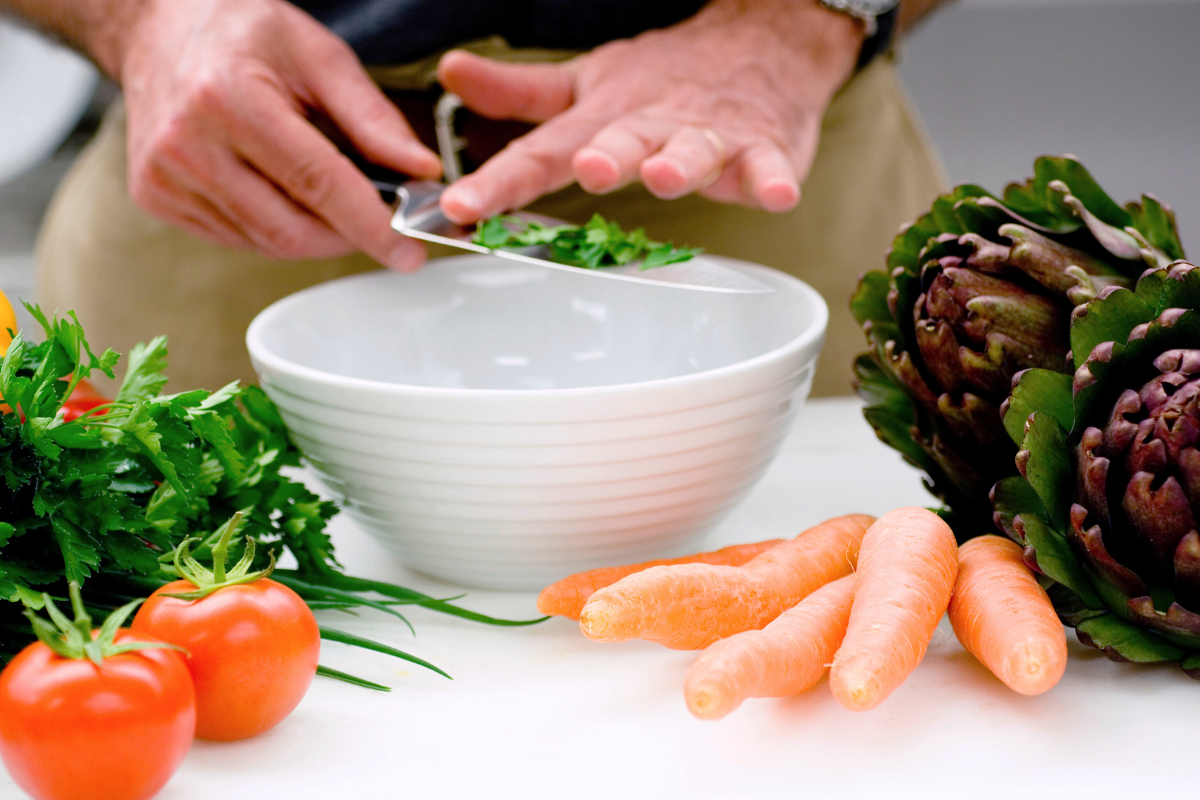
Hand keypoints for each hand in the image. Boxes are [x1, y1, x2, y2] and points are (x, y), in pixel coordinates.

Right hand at [117, 0, 441, 268]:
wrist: (161, 28)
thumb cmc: (242, 34)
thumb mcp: (319, 55)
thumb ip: (373, 118)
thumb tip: (421, 171)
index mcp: (228, 96)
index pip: (317, 183)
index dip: (370, 225)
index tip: (408, 251)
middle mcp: (186, 141)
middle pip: (292, 229)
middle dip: (348, 237)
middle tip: (380, 223)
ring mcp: (165, 176)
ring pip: (267, 243)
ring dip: (315, 234)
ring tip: (329, 196)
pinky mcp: (157, 197)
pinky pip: (239, 239)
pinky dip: (277, 229)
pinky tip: (284, 194)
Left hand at [437, 0, 864, 224]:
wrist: (760, 42)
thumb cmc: (664, 77)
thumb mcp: (586, 82)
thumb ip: (521, 93)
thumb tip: (451, 74)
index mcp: (602, 116)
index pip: (542, 151)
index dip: (500, 180)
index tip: (460, 208)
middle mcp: (651, 124)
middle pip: (624, 143)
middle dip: (606, 158)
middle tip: (587, 169)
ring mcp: (708, 134)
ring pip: (694, 149)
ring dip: (680, 163)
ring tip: (666, 176)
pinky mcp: (763, 146)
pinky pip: (768, 164)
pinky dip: (773, 178)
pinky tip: (775, 193)